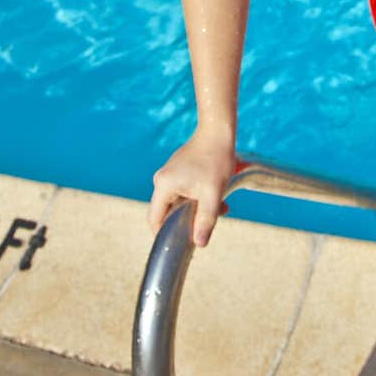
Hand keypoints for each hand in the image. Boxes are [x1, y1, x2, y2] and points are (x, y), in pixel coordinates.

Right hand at [149, 130, 235, 245]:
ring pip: (179, 202)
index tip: (180, 243)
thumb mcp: (213, 194)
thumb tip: (199, 244)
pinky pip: (184, 192)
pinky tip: (217, 197)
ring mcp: (170, 175)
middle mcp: (162, 180)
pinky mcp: (179, 171)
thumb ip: (205, 220)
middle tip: (208, 225)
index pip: (155, 219)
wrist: (218, 132)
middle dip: (188, 220)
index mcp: (164, 186)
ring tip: (220, 207)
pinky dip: (199, 197)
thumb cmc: (216, 160)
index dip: (164, 235)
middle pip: (168, 211)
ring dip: (198, 208)